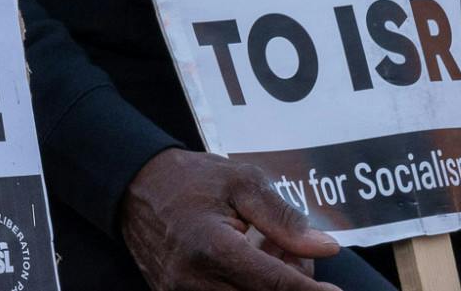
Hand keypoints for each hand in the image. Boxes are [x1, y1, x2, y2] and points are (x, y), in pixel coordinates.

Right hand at [120, 148, 342, 290]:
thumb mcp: (239, 181)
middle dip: (292, 286)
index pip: (275, 285)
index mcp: (211, 247)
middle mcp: (195, 281)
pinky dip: (247, 289)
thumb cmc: (189, 180)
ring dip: (270, 289)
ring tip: (271, 255)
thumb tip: (326, 248)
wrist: (134, 186)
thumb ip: (283, 217)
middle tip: (297, 256)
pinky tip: (253, 266)